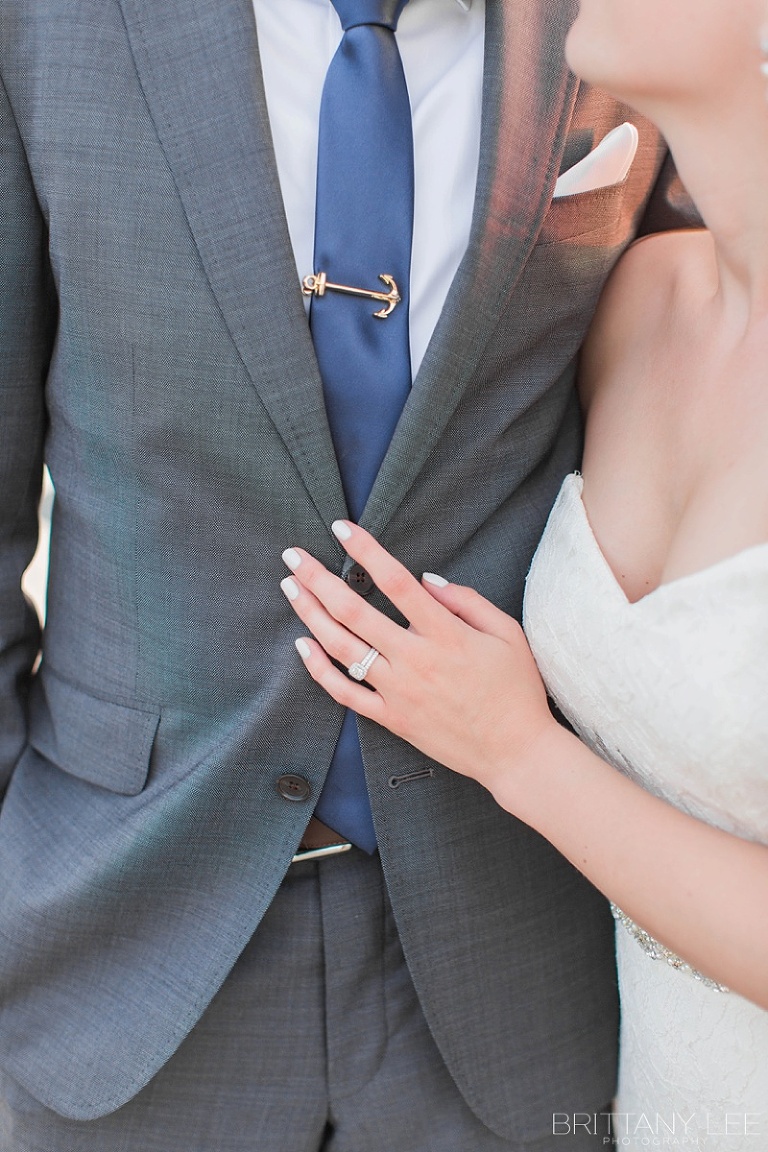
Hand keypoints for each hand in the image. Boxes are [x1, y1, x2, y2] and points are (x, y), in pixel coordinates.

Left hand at [280, 521, 556, 796]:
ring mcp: (399, 692)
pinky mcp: (392, 719)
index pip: (396, 581)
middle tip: (293, 556)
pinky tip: (301, 645)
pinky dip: (318, 669)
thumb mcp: (507, 633)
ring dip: (310, 615)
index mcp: (446, 634)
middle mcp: (415, 660)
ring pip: (341, 648)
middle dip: (318, 578)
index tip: (342, 528)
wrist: (516, 753)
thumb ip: (467, 599)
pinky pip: (345, 693)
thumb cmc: (517, 690)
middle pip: (353, 611)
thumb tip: (426, 579)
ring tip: (290, 588)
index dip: (366, 551)